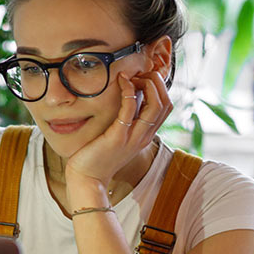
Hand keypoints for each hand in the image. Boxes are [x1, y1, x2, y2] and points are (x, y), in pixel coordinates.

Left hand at [64, 71, 171, 196]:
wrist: (87, 179)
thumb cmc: (98, 156)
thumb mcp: (118, 137)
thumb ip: (126, 121)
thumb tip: (128, 98)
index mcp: (145, 135)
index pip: (166, 107)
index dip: (160, 88)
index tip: (143, 78)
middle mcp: (143, 136)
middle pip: (166, 103)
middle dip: (157, 83)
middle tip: (140, 74)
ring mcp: (133, 137)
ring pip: (156, 106)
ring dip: (148, 85)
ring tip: (133, 76)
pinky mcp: (118, 137)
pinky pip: (130, 109)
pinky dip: (129, 91)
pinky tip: (121, 81)